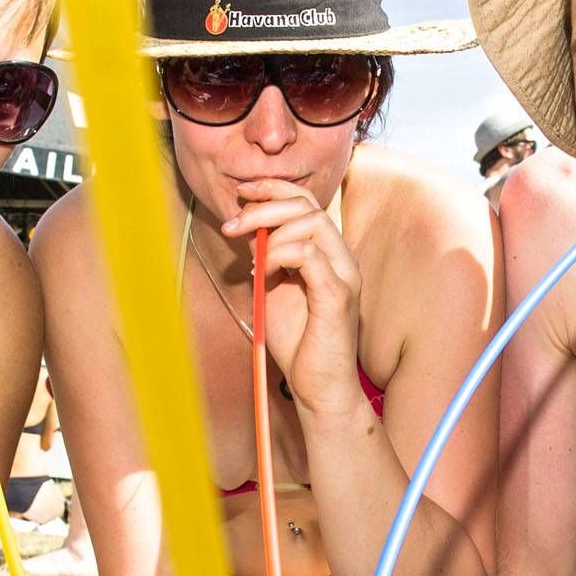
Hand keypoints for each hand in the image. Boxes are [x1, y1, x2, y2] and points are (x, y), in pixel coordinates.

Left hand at [223, 186, 368, 424]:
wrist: (318, 387)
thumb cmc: (299, 343)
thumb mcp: (273, 290)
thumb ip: (266, 258)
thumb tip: (247, 230)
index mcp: (328, 253)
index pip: (306, 202)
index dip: (273, 188)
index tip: (242, 191)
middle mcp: (341, 258)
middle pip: (307, 206)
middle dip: (263, 207)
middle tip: (232, 226)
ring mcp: (343, 275)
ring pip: (312, 224)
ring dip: (271, 234)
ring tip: (252, 261)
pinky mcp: (338, 295)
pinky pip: (310, 255)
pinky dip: (280, 255)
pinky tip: (263, 272)